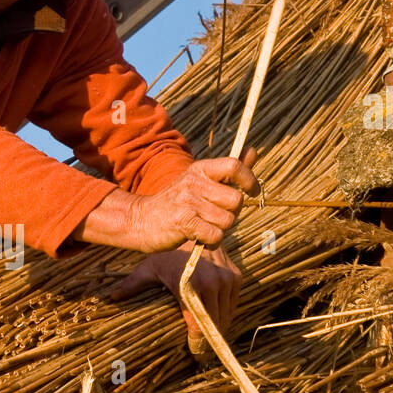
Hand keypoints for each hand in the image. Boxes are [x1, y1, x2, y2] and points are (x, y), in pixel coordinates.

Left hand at [109, 241, 242, 347]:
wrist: (192, 229)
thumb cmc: (166, 252)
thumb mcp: (147, 268)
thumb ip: (131, 285)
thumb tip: (112, 297)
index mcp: (191, 287)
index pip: (199, 326)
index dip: (197, 343)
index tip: (194, 354)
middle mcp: (213, 284)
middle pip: (215, 324)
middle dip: (209, 340)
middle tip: (201, 353)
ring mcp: (227, 280)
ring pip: (226, 315)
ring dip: (218, 328)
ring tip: (209, 340)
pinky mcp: (236, 276)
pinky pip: (232, 303)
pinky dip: (225, 313)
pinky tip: (215, 320)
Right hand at [127, 149, 258, 253]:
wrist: (140, 220)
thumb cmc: (175, 203)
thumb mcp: (199, 181)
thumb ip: (227, 170)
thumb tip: (253, 151)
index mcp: (200, 169)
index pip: (234, 166)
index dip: (249, 180)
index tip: (252, 191)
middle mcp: (194, 182)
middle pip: (236, 200)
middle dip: (231, 213)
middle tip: (215, 217)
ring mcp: (188, 202)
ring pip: (228, 220)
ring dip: (220, 229)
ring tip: (204, 227)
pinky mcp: (184, 222)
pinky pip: (215, 235)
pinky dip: (211, 242)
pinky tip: (200, 238)